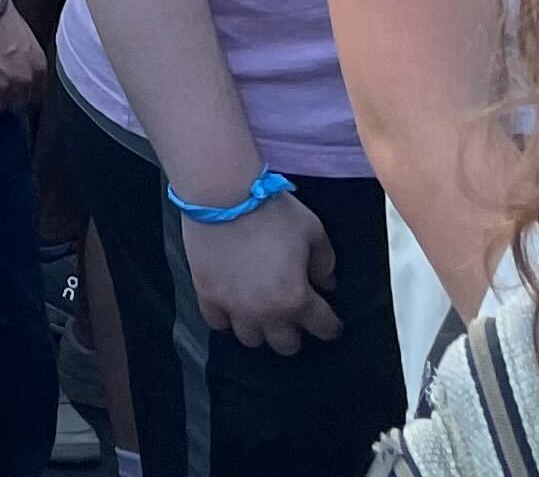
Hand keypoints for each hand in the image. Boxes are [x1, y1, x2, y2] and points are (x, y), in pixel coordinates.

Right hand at [0, 0, 46, 118]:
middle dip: (5, 97)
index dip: (21, 93)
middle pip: (16, 105)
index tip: (12, 91)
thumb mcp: (24, 36)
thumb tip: (16, 68)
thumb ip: (25, 59)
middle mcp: (23, 81)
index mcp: (37, 67)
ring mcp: (1, 87)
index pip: (35, 97)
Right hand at [178, 191, 340, 357]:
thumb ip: (325, 262)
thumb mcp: (313, 231)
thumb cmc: (272, 211)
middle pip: (286, 345)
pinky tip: (232, 303)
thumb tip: (326, 284)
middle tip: (292, 312)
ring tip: (260, 310)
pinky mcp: (207, 294)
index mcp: (296, 298)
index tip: (330, 321)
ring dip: (260, 328)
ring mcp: (233, 307)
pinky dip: (227, 318)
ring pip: (251, 340)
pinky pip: (217, 323)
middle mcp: (266, 313)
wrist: (222, 194)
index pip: (323, 328)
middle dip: (294, 331)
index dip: (331, 325)